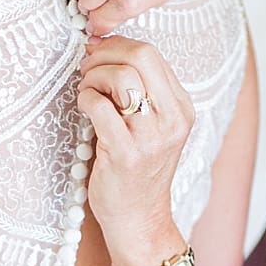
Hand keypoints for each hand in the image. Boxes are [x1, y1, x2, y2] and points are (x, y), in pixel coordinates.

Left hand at [75, 35, 192, 265]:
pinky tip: (83, 108)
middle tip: (87, 68)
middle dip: (105, 55)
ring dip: (93, 77)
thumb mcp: (151, 128)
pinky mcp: (126, 153)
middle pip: (140, 56)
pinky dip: (85, 99)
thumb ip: (139, 93)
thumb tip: (104, 51)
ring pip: (121, 77)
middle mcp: (172, 119)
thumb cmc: (136, 172)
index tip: (97, 53)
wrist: (139, 220)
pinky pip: (100, 107)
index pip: (152, 54)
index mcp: (181, 108)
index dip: (118, 46)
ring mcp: (151, 137)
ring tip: (86, 92)